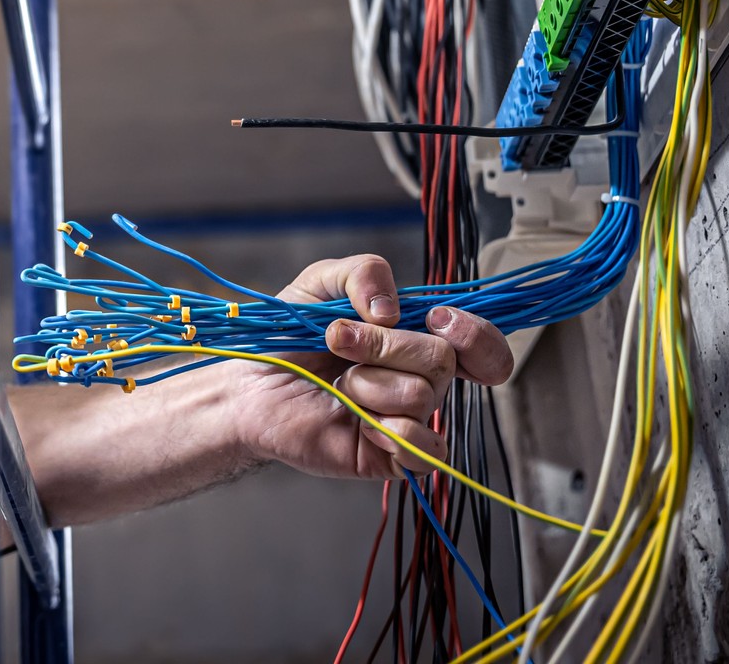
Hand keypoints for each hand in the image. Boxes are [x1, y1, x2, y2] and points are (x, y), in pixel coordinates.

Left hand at [229, 254, 512, 478]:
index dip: (474, 333)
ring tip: (340, 385)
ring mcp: (408, 418)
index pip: (480, 343)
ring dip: (369, 383)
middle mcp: (420, 378)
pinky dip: (391, 430)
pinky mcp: (393, 457)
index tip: (436, 319)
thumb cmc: (286, 337)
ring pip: (422, 396)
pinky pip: (424, 450)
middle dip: (384, 345)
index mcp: (416, 336)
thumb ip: (363, 272)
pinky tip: (360, 423)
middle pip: (442, 359)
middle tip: (339, 342)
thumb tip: (392, 310)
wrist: (248, 385)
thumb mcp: (321, 283)